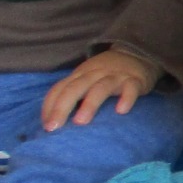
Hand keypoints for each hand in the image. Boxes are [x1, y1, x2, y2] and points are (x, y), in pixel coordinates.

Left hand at [41, 50, 159, 129]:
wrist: (136, 55)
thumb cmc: (106, 74)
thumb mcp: (86, 79)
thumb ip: (72, 95)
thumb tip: (53, 120)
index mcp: (79, 75)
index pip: (59, 89)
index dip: (49, 106)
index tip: (46, 127)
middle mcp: (94, 74)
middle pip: (75, 88)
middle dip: (61, 108)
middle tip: (53, 128)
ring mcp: (115, 76)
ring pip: (100, 88)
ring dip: (89, 104)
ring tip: (80, 122)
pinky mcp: (135, 81)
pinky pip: (130, 89)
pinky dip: (126, 98)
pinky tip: (121, 111)